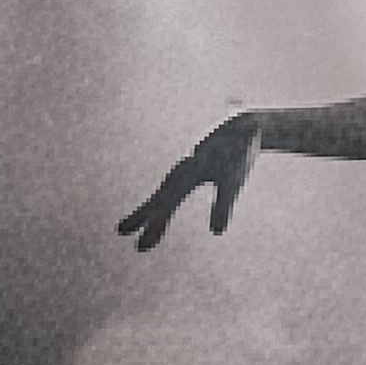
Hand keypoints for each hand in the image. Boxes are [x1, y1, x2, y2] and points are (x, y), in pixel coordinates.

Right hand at [121, 114, 263, 251]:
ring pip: (163, 191)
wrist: (245, 123)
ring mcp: (186, 168)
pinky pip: (172, 186)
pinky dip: (162, 199)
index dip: (154, 224)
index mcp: (188, 172)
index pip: (166, 203)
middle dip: (141, 215)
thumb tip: (216, 233)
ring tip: (132, 222)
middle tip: (120, 231)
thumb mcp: (234, 180)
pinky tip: (161, 204)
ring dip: (149, 208)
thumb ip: (224, 205)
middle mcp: (182, 170)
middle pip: (158, 197)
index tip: (137, 241)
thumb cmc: (241, 151)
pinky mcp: (193, 166)